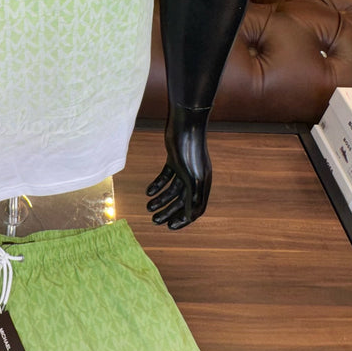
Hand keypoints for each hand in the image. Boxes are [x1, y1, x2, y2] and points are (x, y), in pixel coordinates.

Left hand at [146, 106, 211, 230]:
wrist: (185, 124)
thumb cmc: (190, 150)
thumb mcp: (192, 177)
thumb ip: (192, 197)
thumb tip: (190, 218)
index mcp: (203, 184)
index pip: (196, 208)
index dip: (184, 219)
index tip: (170, 226)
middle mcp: (196, 178)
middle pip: (182, 201)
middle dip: (168, 212)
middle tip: (154, 220)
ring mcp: (185, 169)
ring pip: (172, 190)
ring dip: (161, 200)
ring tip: (148, 208)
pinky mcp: (175, 160)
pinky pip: (166, 177)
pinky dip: (157, 184)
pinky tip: (148, 191)